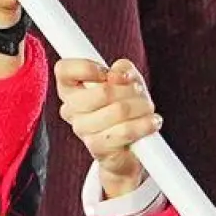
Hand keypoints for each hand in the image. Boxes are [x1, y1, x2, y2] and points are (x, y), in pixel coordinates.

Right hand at [57, 58, 160, 198]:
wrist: (127, 147)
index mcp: (69, 89)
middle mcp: (70, 109)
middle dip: (130, 90)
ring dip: (142, 107)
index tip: (108, 73)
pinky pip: (125, 131)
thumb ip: (122, 70)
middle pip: (102, 91)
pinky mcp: (97, 148)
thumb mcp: (126, 81)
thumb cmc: (124, 108)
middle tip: (139, 92)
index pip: (64, 70)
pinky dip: (144, 125)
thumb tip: (119, 74)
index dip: (87, 67)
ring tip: (148, 109)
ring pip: (118, 110)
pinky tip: (152, 122)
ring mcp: (82, 130)